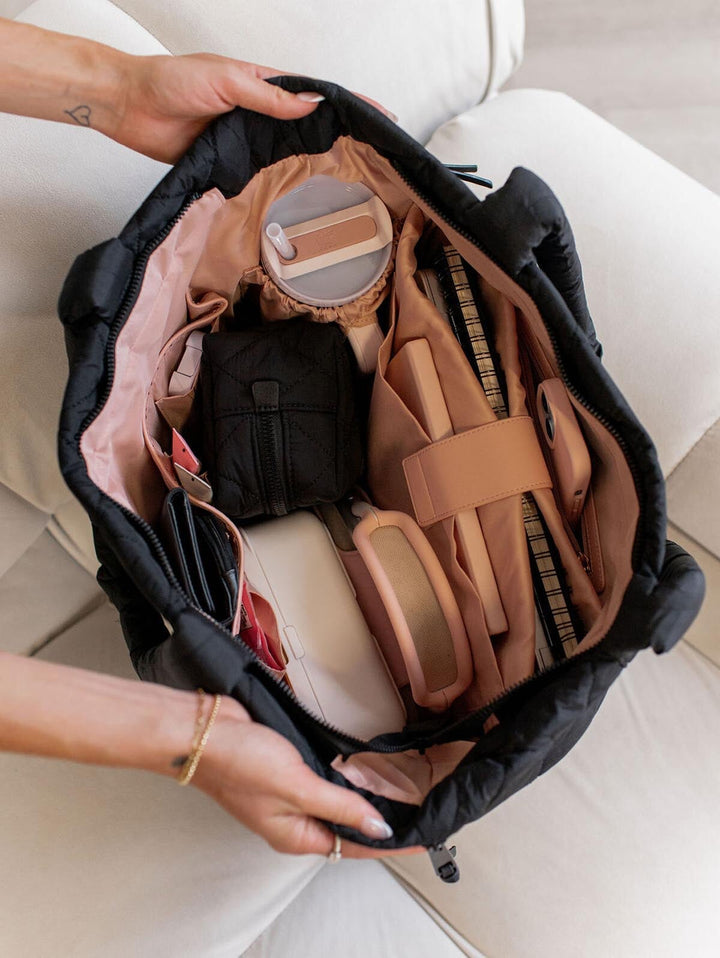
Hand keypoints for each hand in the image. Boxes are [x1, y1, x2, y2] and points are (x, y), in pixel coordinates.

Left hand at [111, 53, 396, 162]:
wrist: (130, 106)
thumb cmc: (170, 82)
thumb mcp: (225, 80)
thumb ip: (267, 97)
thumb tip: (311, 106)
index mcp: (262, 83)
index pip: (314, 92)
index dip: (347, 102)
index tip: (379, 114)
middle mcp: (258, 111)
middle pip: (307, 124)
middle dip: (340, 134)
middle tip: (373, 149)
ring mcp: (245, 138)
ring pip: (287, 150)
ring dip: (315, 159)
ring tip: (349, 171)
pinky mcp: (228, 161)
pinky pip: (260, 172)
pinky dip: (280, 180)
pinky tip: (300, 189)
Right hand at [192, 696, 420, 859]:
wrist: (202, 731)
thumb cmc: (239, 762)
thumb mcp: (297, 787)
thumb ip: (339, 807)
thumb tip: (378, 828)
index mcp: (295, 835)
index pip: (353, 846)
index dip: (390, 843)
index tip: (421, 838)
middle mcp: (293, 820)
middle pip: (346, 829)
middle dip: (380, 824)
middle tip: (416, 812)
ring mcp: (288, 796)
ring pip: (336, 804)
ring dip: (364, 800)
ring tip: (399, 793)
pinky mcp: (285, 771)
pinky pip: (322, 781)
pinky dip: (345, 779)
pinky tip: (361, 769)